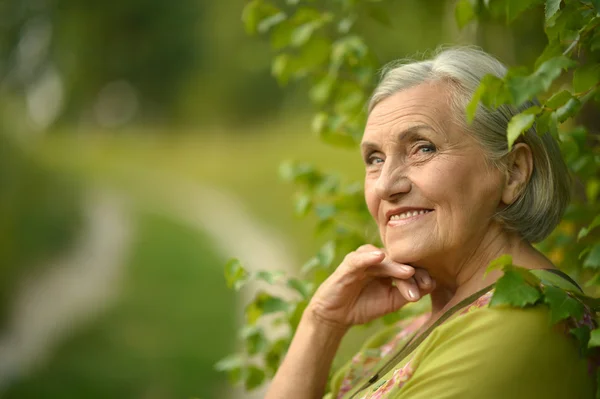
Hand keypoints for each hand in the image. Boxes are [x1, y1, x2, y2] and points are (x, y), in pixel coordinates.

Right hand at [305, 244, 434, 330]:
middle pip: (399, 261)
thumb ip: (408, 292)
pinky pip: (359, 258)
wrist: (337, 316)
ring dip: (396, 266)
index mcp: (389, 266)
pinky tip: (380, 257)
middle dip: (412, 272)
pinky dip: (369, 257)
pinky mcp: (348, 263)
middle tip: (424, 284)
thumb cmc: (364, 306)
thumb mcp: (391, 302)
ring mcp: (362, 259)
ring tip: (409, 272)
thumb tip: (432, 284)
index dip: (421, 273)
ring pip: (383, 259)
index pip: (408, 265)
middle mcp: (377, 259)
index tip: (431, 285)